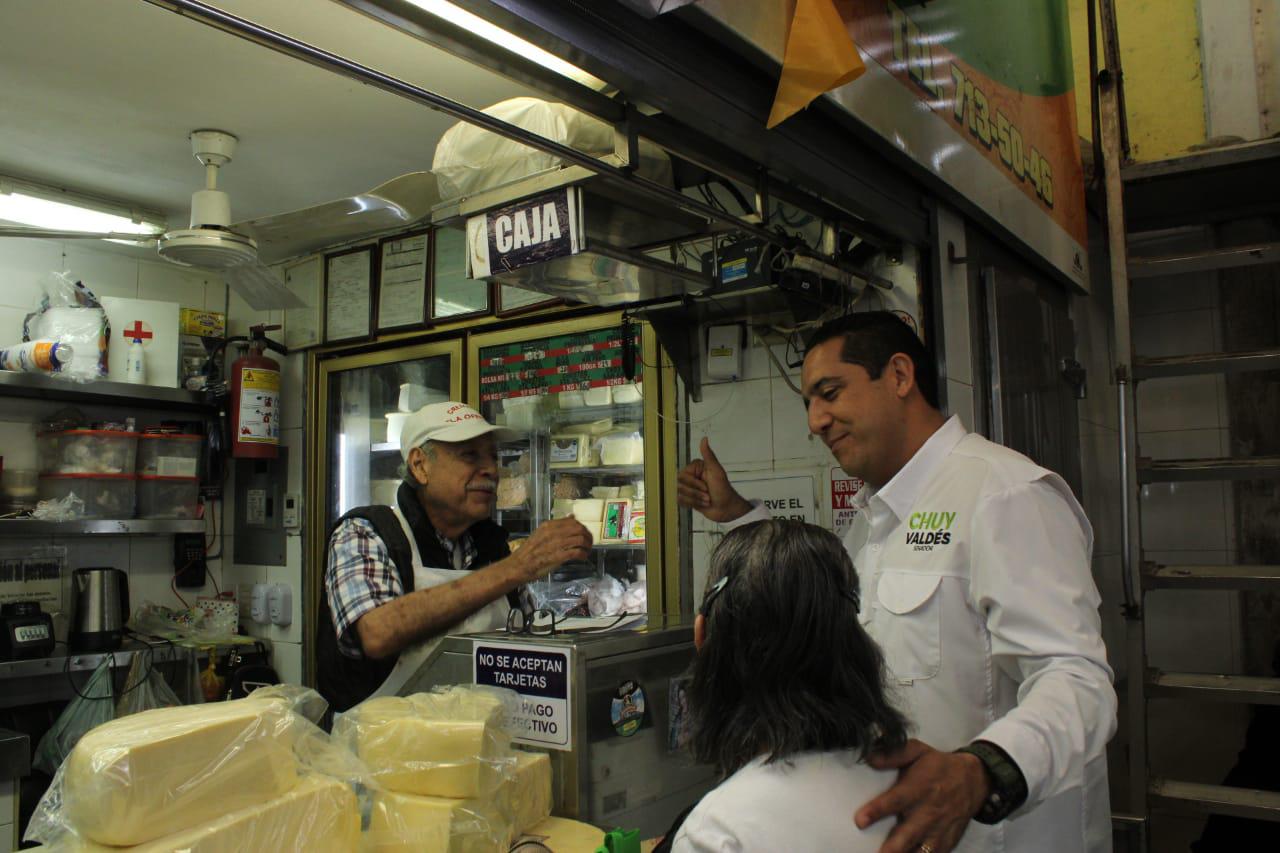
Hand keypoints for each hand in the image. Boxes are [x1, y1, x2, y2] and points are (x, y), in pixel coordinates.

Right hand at [510, 517, 592, 581]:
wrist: (519, 565)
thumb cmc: (530, 550)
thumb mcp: (542, 533)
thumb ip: (557, 526)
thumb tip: (572, 516)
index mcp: (549, 525)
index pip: (573, 522)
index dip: (582, 528)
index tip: (584, 535)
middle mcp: (553, 532)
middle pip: (579, 529)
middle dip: (587, 536)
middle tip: (589, 544)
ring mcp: (556, 544)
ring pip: (580, 540)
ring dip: (587, 546)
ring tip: (587, 551)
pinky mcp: (558, 556)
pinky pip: (577, 552)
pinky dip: (583, 554)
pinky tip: (583, 558)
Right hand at [676, 437, 752, 522]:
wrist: (726, 509)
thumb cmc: (723, 489)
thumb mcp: (716, 471)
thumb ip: (708, 455)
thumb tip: (704, 438)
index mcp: (695, 468)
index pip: (682, 476)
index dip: (694, 483)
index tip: (706, 485)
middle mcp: (691, 477)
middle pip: (680, 486)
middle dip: (696, 493)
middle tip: (707, 494)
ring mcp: (689, 488)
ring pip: (681, 495)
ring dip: (696, 500)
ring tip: (707, 499)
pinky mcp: (688, 499)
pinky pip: (681, 502)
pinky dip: (693, 504)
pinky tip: (702, 504)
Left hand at [855, 739, 987, 852]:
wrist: (973, 779)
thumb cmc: (939, 765)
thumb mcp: (917, 751)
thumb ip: (893, 754)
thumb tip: (870, 757)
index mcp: (918, 788)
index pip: (895, 801)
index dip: (877, 811)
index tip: (860, 820)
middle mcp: (928, 812)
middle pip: (907, 834)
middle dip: (891, 847)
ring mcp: (938, 830)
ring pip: (921, 851)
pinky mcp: (947, 842)